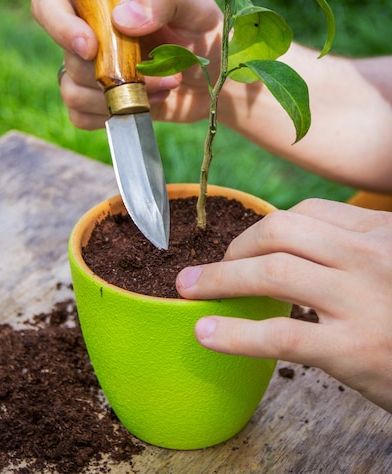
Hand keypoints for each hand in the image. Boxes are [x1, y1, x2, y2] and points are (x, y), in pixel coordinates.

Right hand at [31, 0, 222, 128]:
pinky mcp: (100, 102)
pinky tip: (144, 107)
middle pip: (68, 55)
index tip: (91, 46)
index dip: (60, 24)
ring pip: (72, 89)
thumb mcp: (195, 6)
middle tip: (161, 73)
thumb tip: (120, 19)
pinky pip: (79, 116)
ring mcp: (92, 70)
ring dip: (119, 97)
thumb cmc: (207, 34)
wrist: (219, 82)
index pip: (50, 2)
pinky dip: (111, 117)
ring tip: (161, 89)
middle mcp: (90, 32)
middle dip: (114, 72)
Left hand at [176, 199, 391, 412]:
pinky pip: (280, 334)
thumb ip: (355, 248)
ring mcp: (360, 300)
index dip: (262, 229)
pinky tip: (206, 333)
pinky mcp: (352, 349)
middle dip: (233, 248)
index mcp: (379, 232)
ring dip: (218, 279)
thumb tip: (295, 246)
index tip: (243, 249)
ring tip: (189, 289)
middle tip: (210, 268)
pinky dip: (234, 333)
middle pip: (280, 231)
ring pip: (271, 274)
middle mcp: (369, 256)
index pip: (306, 213)